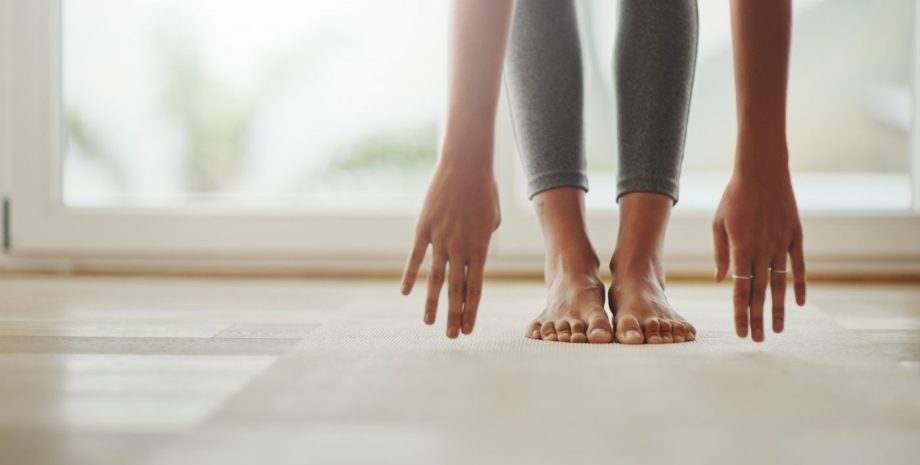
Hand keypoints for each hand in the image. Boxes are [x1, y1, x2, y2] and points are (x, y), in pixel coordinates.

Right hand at [400, 157, 500, 338]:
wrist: (465, 166)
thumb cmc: (484, 190)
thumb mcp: (493, 219)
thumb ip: (484, 239)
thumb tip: (475, 251)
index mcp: (480, 249)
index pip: (475, 289)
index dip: (471, 311)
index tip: (468, 330)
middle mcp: (459, 249)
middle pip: (456, 290)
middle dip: (454, 316)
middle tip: (452, 337)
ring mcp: (440, 240)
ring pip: (435, 279)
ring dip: (432, 304)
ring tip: (429, 324)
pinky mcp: (424, 229)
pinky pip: (415, 258)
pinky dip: (410, 276)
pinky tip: (405, 293)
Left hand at [713, 153, 805, 341]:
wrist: (761, 171)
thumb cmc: (734, 197)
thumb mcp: (719, 224)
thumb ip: (721, 254)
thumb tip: (722, 280)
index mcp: (740, 249)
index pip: (739, 289)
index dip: (740, 313)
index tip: (740, 332)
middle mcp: (761, 251)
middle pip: (759, 292)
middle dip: (757, 318)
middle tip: (758, 340)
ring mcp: (780, 244)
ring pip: (780, 284)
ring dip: (779, 309)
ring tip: (778, 329)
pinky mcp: (795, 236)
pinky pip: (798, 266)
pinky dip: (799, 285)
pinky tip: (799, 303)